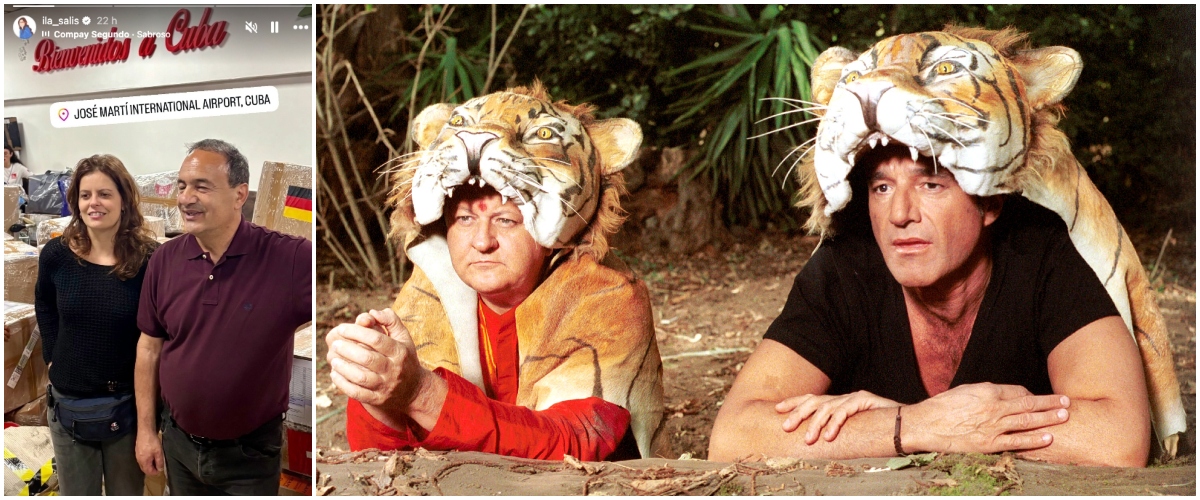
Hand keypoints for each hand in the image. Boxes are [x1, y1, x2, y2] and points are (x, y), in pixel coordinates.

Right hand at [135, 429, 164, 475]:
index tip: (161, 470)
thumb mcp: (159, 452)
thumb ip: (159, 462)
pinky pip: (142, 460)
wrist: (145, 432)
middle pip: (145, 469)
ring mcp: (137, 455)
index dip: (155, 473)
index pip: (148, 472)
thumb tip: (160, 469)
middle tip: (159, 467)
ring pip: (143, 464)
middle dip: (152, 470)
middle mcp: (139, 460)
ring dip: (149, 465)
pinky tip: (151, 457)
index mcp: (144, 461)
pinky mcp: (137, 451)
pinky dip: (147, 461)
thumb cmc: (152, 442)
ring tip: (156, 462)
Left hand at [325, 309, 428, 413]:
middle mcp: (393, 369)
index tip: (342, 328)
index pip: (376, 339)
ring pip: (360, 377)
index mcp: (399, 351)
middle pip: (367, 358)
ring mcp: (385, 386)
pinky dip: (343, 384)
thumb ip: (391, 321)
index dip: (357, 332)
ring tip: (333, 359)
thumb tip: (372, 312)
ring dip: (343, 367)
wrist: (414, 391)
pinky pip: (357, 393)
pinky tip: (335, 374)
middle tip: (335, 344)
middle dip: (347, 349)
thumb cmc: (404, 359)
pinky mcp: (377, 399)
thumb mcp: (404, 338)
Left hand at [776, 391, 899, 443]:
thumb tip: (815, 441)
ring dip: (815, 424)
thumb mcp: (852, 432)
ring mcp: (854, 397)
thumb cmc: (879, 431)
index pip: (812, 399)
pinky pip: (845, 411)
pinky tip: (828, 436)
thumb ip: (836, 431)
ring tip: (809, 439)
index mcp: (838, 403)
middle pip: (815, 401)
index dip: (794, 403)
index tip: (777, 409)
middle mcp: (844, 398)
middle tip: (785, 427)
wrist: (908, 424)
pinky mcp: (865, 400)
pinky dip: (835, 423)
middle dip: (798, 413)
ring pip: (828, 407)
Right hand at [907, 382, 1069, 453]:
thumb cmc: (942, 407)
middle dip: (1049, 403)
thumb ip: (985, 393)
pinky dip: (1034, 440)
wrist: (925, 424)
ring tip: (1064, 416)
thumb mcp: (965, 391)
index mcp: (987, 391)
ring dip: (1048, 418)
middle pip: (1029, 403)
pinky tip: (1048, 437)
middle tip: (1066, 402)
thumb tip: (1002, 396)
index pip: (1018, 391)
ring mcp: (993, 426)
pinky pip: (1017, 441)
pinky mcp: (989, 443)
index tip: (1039, 398)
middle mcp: (993, 407)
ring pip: (1027, 420)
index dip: (1031, 394)